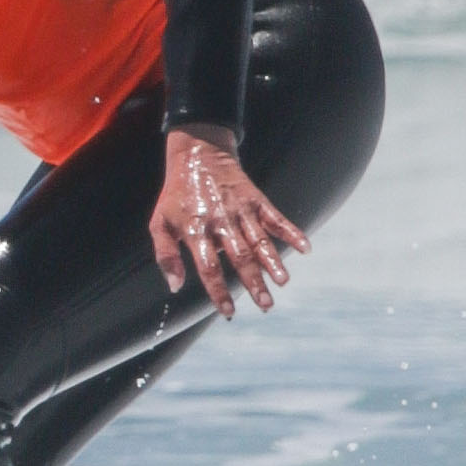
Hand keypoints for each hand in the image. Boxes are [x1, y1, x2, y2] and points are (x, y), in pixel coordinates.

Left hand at [151, 126, 305, 315]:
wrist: (197, 154)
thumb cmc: (177, 194)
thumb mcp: (160, 222)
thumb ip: (166, 254)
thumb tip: (175, 286)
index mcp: (196, 229)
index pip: (209, 267)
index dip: (219, 291)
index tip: (228, 311)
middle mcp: (221, 221)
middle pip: (240, 257)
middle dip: (254, 282)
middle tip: (266, 305)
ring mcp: (240, 209)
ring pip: (259, 240)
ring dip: (273, 262)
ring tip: (283, 282)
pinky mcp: (255, 199)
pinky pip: (275, 217)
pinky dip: (291, 231)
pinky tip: (305, 247)